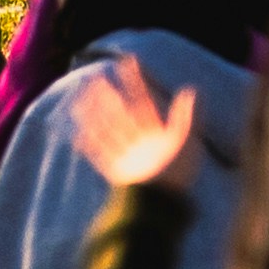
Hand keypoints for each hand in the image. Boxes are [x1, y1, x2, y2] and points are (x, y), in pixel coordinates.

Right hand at [73, 60, 205, 190]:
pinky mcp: (118, 173)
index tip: (128, 61)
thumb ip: (186, 116)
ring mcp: (128, 156)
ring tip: (79, 99)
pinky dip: (88, 145)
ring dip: (94, 114)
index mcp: (157, 132)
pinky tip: (76, 134)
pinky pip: (100, 156)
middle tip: (95, 78)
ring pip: (108, 130)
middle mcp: (141, 142)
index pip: (143, 100)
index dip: (136, 81)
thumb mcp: (186, 141)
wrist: (166, 206)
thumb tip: (191, 88)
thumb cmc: (179, 174)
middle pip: (121, 113)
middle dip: (109, 96)